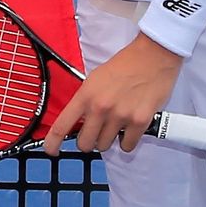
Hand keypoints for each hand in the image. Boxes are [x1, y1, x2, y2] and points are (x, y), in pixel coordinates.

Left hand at [46, 33, 181, 157]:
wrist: (153, 56)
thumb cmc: (124, 65)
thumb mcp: (95, 78)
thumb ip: (86, 100)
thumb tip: (78, 122)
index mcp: (86, 95)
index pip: (61, 125)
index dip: (52, 143)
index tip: (52, 150)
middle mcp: (100, 108)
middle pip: (84, 143)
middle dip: (88, 141)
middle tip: (96, 132)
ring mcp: (120, 116)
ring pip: (105, 146)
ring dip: (108, 139)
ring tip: (116, 125)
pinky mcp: (139, 121)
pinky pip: (127, 146)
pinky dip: (127, 141)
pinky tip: (129, 129)